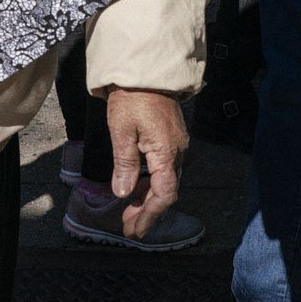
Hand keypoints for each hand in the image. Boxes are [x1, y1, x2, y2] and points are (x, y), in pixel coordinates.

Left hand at [105, 87, 188, 238]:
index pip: (164, 195)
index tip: (135, 232)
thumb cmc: (132, 98)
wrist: (147, 70)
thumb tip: (124, 193)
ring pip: (166, 180)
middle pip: (166, 191)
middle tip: (128, 227)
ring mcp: (177, 144)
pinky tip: (137, 186)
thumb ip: (125, 164)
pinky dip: (151, 182)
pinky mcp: (172, 138)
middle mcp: (178, 152)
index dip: (150, 216)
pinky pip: (165, 168)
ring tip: (129, 210)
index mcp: (167, 153)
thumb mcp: (122, 130)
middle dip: (147, 211)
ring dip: (148, 198)